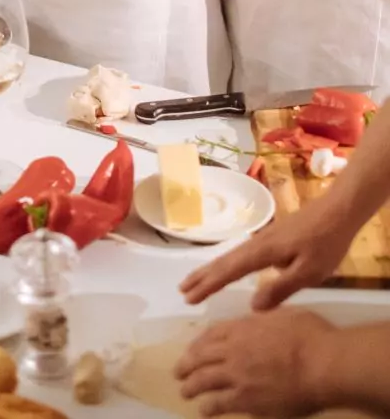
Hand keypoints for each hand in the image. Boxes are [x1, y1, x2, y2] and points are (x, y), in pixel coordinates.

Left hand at [176, 309, 333, 416]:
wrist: (323, 364)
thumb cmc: (311, 336)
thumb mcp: (283, 314)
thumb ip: (265, 316)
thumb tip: (259, 312)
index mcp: (241, 327)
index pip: (210, 334)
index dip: (198, 344)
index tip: (192, 349)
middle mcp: (233, 350)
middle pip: (200, 356)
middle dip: (186, 364)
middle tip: (178, 371)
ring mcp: (237, 376)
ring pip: (204, 380)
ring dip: (191, 386)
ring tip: (185, 391)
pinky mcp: (248, 400)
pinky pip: (220, 404)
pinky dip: (209, 407)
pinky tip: (203, 410)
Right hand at [180, 193, 354, 309]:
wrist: (336, 212)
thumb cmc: (324, 243)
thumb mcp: (309, 273)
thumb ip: (281, 288)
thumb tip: (252, 305)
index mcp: (261, 253)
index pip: (228, 272)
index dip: (208, 286)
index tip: (189, 298)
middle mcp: (255, 245)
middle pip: (222, 262)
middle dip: (201, 277)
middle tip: (181, 290)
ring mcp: (261, 240)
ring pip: (229, 257)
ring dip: (210, 270)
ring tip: (195, 281)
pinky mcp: (269, 239)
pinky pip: (239, 254)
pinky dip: (225, 264)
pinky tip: (227, 268)